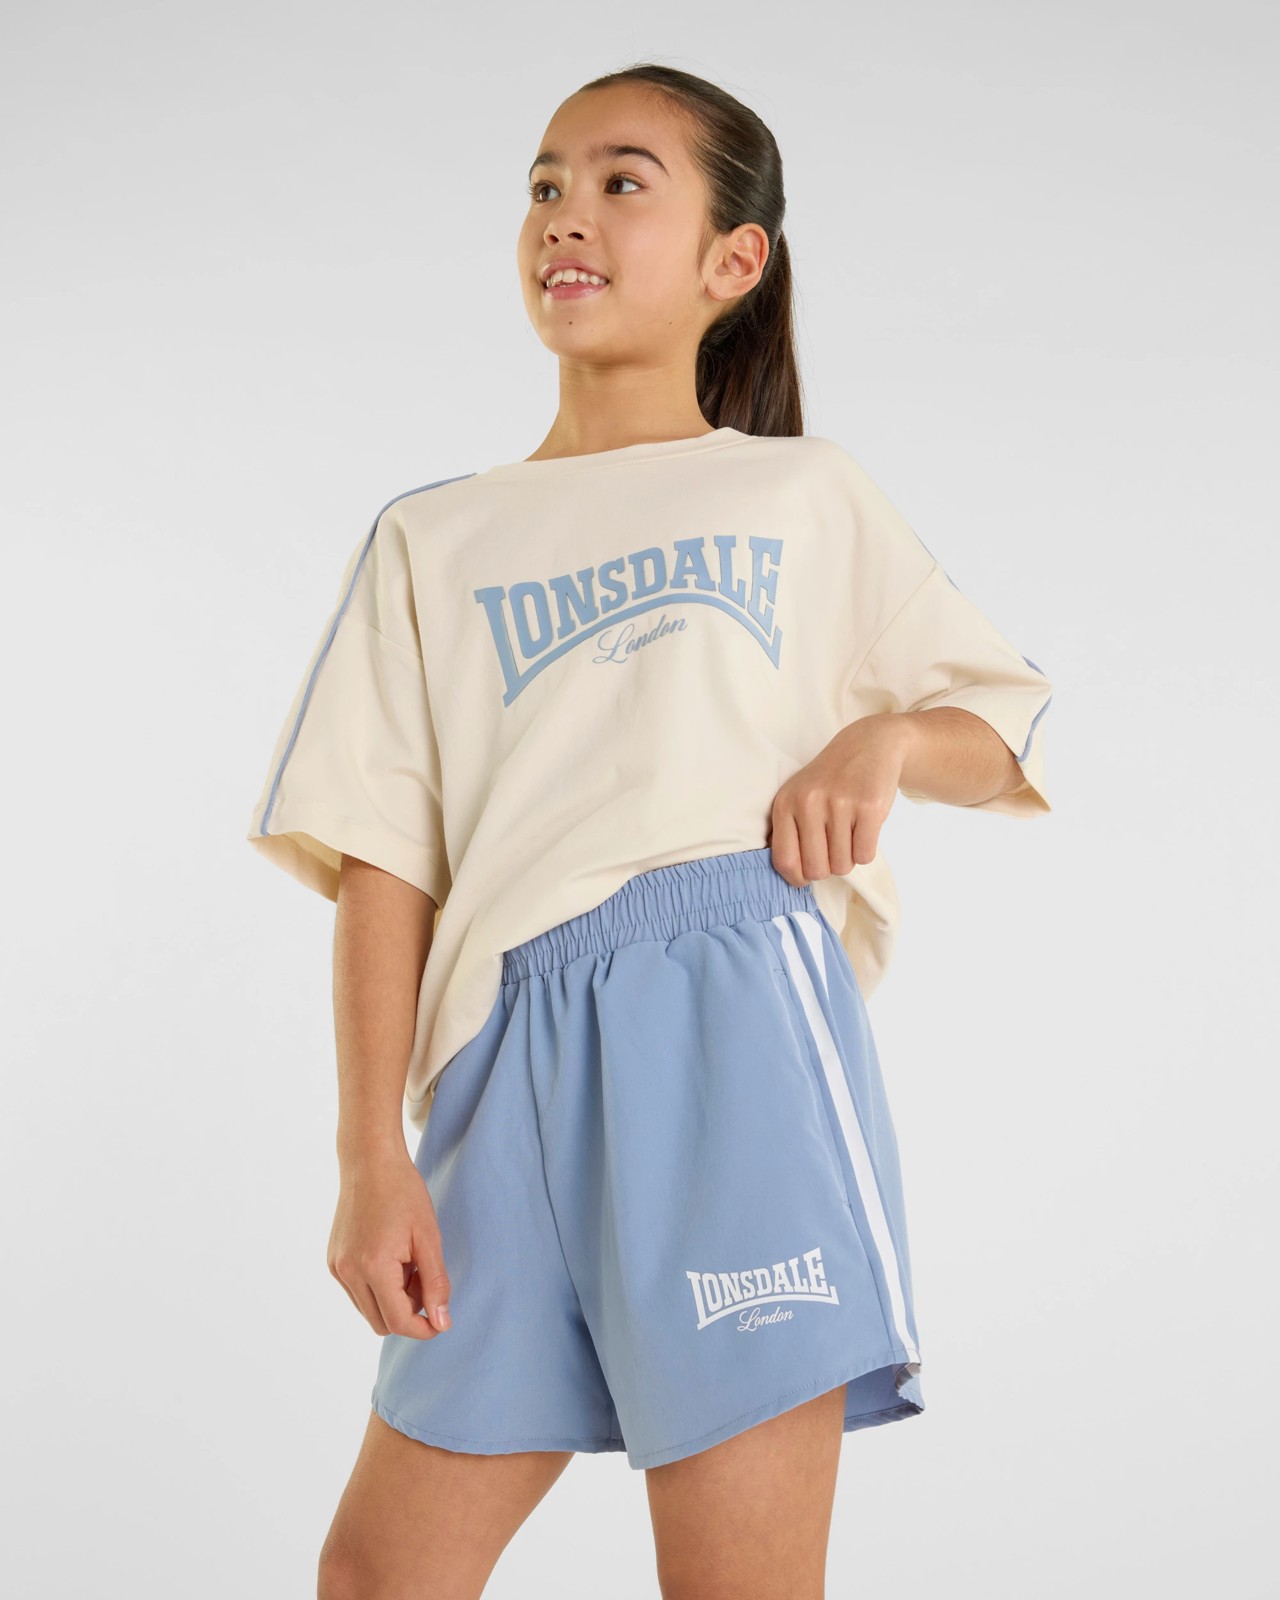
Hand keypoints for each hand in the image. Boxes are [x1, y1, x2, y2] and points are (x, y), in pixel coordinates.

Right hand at [327, 1150, 452, 1338]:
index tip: (441, 1321)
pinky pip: (357, 1293)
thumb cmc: (404, 1194)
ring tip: (408, 1264)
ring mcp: (337, 1267)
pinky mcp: (333, 1261)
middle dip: (408, 1312)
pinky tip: (391, 1258)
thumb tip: (441, 1323)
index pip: (397, 1321)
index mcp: (373, 1266)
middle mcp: (348, 1272)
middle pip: (381, 1323)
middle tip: (424, 1277)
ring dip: (392, 1301)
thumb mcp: (429, 1237)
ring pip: (368, 1310)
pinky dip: (377, 1288)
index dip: (423, 1328)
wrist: (370, 1162)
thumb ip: (436, 1283)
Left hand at [768, 712, 914, 885]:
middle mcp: (808, 803)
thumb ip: (789, 832)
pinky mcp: (869, 807)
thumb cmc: (830, 781)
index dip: (798, 878)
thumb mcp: (798, 797)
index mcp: (785, 804)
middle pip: (816, 870)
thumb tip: (792, 877)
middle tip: (834, 849)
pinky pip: (864, 855)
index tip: (807, 876)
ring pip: (842, 865)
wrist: (868, 745)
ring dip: (848, 858)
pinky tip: (863, 830)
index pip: (785, 862)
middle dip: (828, 868)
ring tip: (849, 834)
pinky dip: (865, 851)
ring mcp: (839, 804)